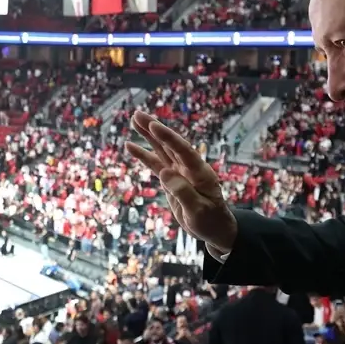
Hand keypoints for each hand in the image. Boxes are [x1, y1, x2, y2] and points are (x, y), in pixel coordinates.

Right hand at [125, 111, 236, 251]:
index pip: (183, 151)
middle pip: (170, 144)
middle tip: (137, 114)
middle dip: (154, 128)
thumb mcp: (199, 211)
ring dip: (148, 135)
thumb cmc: (210, 221)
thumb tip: (164, 173)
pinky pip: (155, 163)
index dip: (168, 138)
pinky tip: (130, 145)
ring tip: (134, 120)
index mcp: (200, 173)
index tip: (154, 126)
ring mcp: (180, 171)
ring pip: (161, 149)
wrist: (214, 229)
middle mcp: (189, 167)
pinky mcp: (171, 179)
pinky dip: (143, 154)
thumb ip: (183, 192)